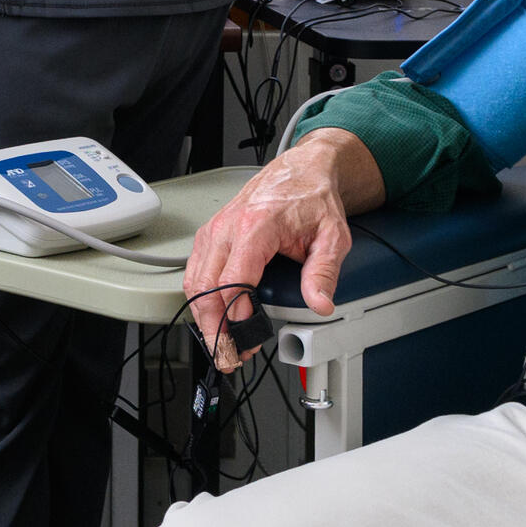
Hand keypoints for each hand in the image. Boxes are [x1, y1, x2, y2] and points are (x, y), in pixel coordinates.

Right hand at [182, 133, 376, 369]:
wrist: (301, 171)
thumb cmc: (312, 198)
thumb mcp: (332, 236)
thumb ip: (323, 272)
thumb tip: (320, 303)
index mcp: (256, 226)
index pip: (233, 280)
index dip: (234, 315)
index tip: (244, 339)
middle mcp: (228, 227)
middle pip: (205, 287)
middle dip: (213, 327)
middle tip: (228, 356)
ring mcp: (215, 231)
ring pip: (193, 282)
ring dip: (204, 317)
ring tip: (222, 343)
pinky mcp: (211, 235)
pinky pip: (195, 272)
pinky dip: (200, 299)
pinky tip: (214, 317)